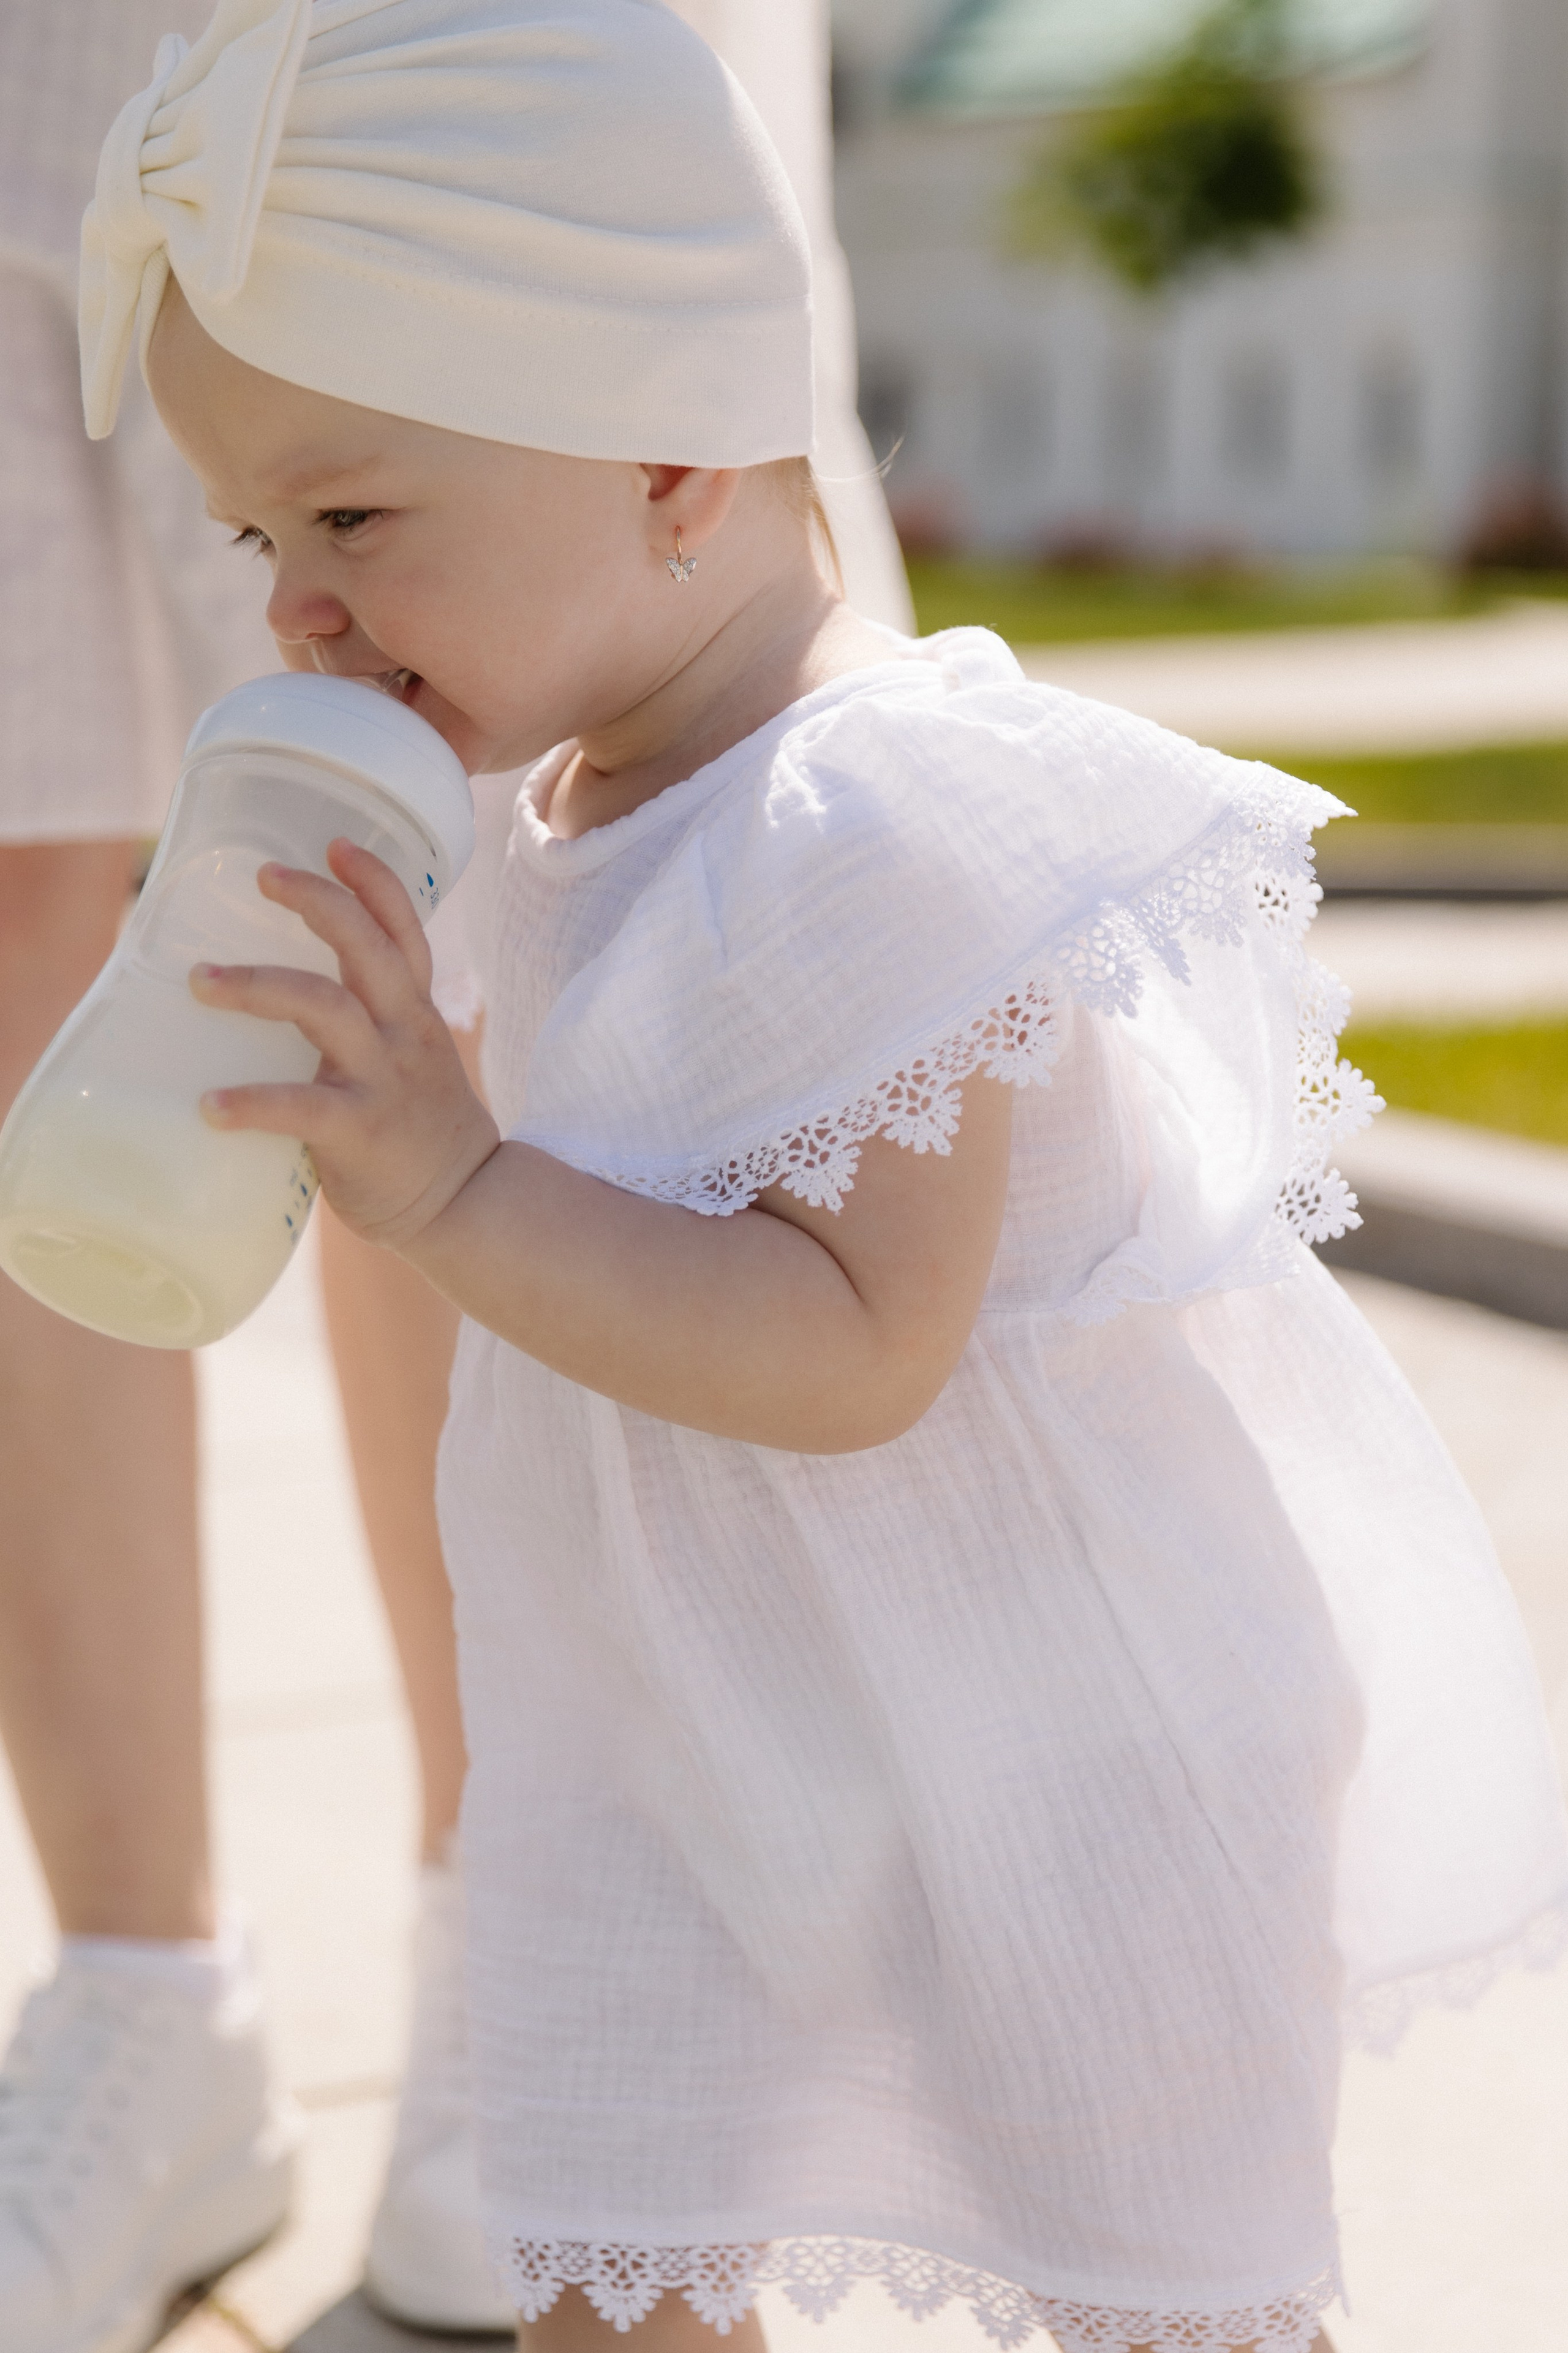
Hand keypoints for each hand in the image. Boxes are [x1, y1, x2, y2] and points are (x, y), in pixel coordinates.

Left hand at [190, 840, 499, 1249]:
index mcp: (415, 1014)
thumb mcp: (409, 1059)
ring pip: (323, 1008)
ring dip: (256, 986)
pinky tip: (210, 1107)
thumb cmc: (421, 1131)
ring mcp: (385, 1080)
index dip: (374, 882)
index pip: (405, 930)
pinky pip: (300, 1108)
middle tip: (263, 875)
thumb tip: (281, 998)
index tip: (334, 843)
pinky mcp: (361, 1132)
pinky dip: (251, 1103)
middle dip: (317, 902)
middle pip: (367, 947)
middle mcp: (405, 1034)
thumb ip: (364, 1025)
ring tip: (200, 980)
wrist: (465, 1204)